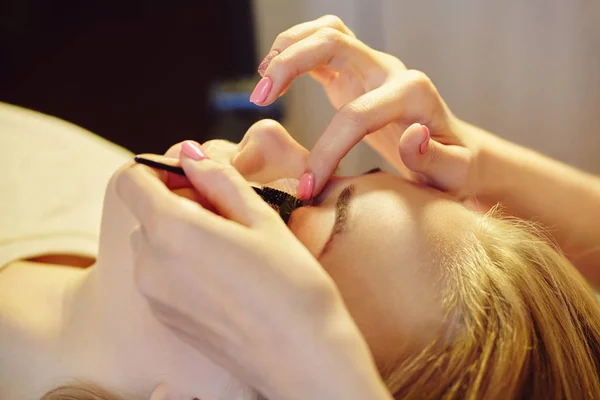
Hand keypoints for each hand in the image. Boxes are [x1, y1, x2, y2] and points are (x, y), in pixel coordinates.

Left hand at [116, 142, 390, 399]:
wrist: (301, 357)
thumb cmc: (291, 285)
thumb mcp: (262, 219)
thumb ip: (220, 180)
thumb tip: (189, 154)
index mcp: (172, 230)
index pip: (133, 180)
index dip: (160, 171)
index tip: (195, 179)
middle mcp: (150, 263)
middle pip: (145, 213)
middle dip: (177, 204)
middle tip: (225, 216)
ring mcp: (154, 295)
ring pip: (152, 245)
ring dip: (178, 236)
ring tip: (227, 250)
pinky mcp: (164, 318)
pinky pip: (159, 275)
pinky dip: (180, 265)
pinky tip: (223, 279)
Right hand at [254, 15, 481, 198]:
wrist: (451, 152)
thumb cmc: (452, 168)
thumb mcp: (452, 174)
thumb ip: (432, 158)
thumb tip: (410, 135)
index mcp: (413, 95)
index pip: (357, 115)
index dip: (327, 151)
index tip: (308, 186)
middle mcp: (390, 70)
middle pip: (335, 42)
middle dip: (292, 64)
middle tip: (261, 99)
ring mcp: (371, 67)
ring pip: (326, 32)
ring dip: (288, 48)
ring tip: (262, 83)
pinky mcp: (354, 73)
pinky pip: (322, 44)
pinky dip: (293, 50)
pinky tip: (273, 76)